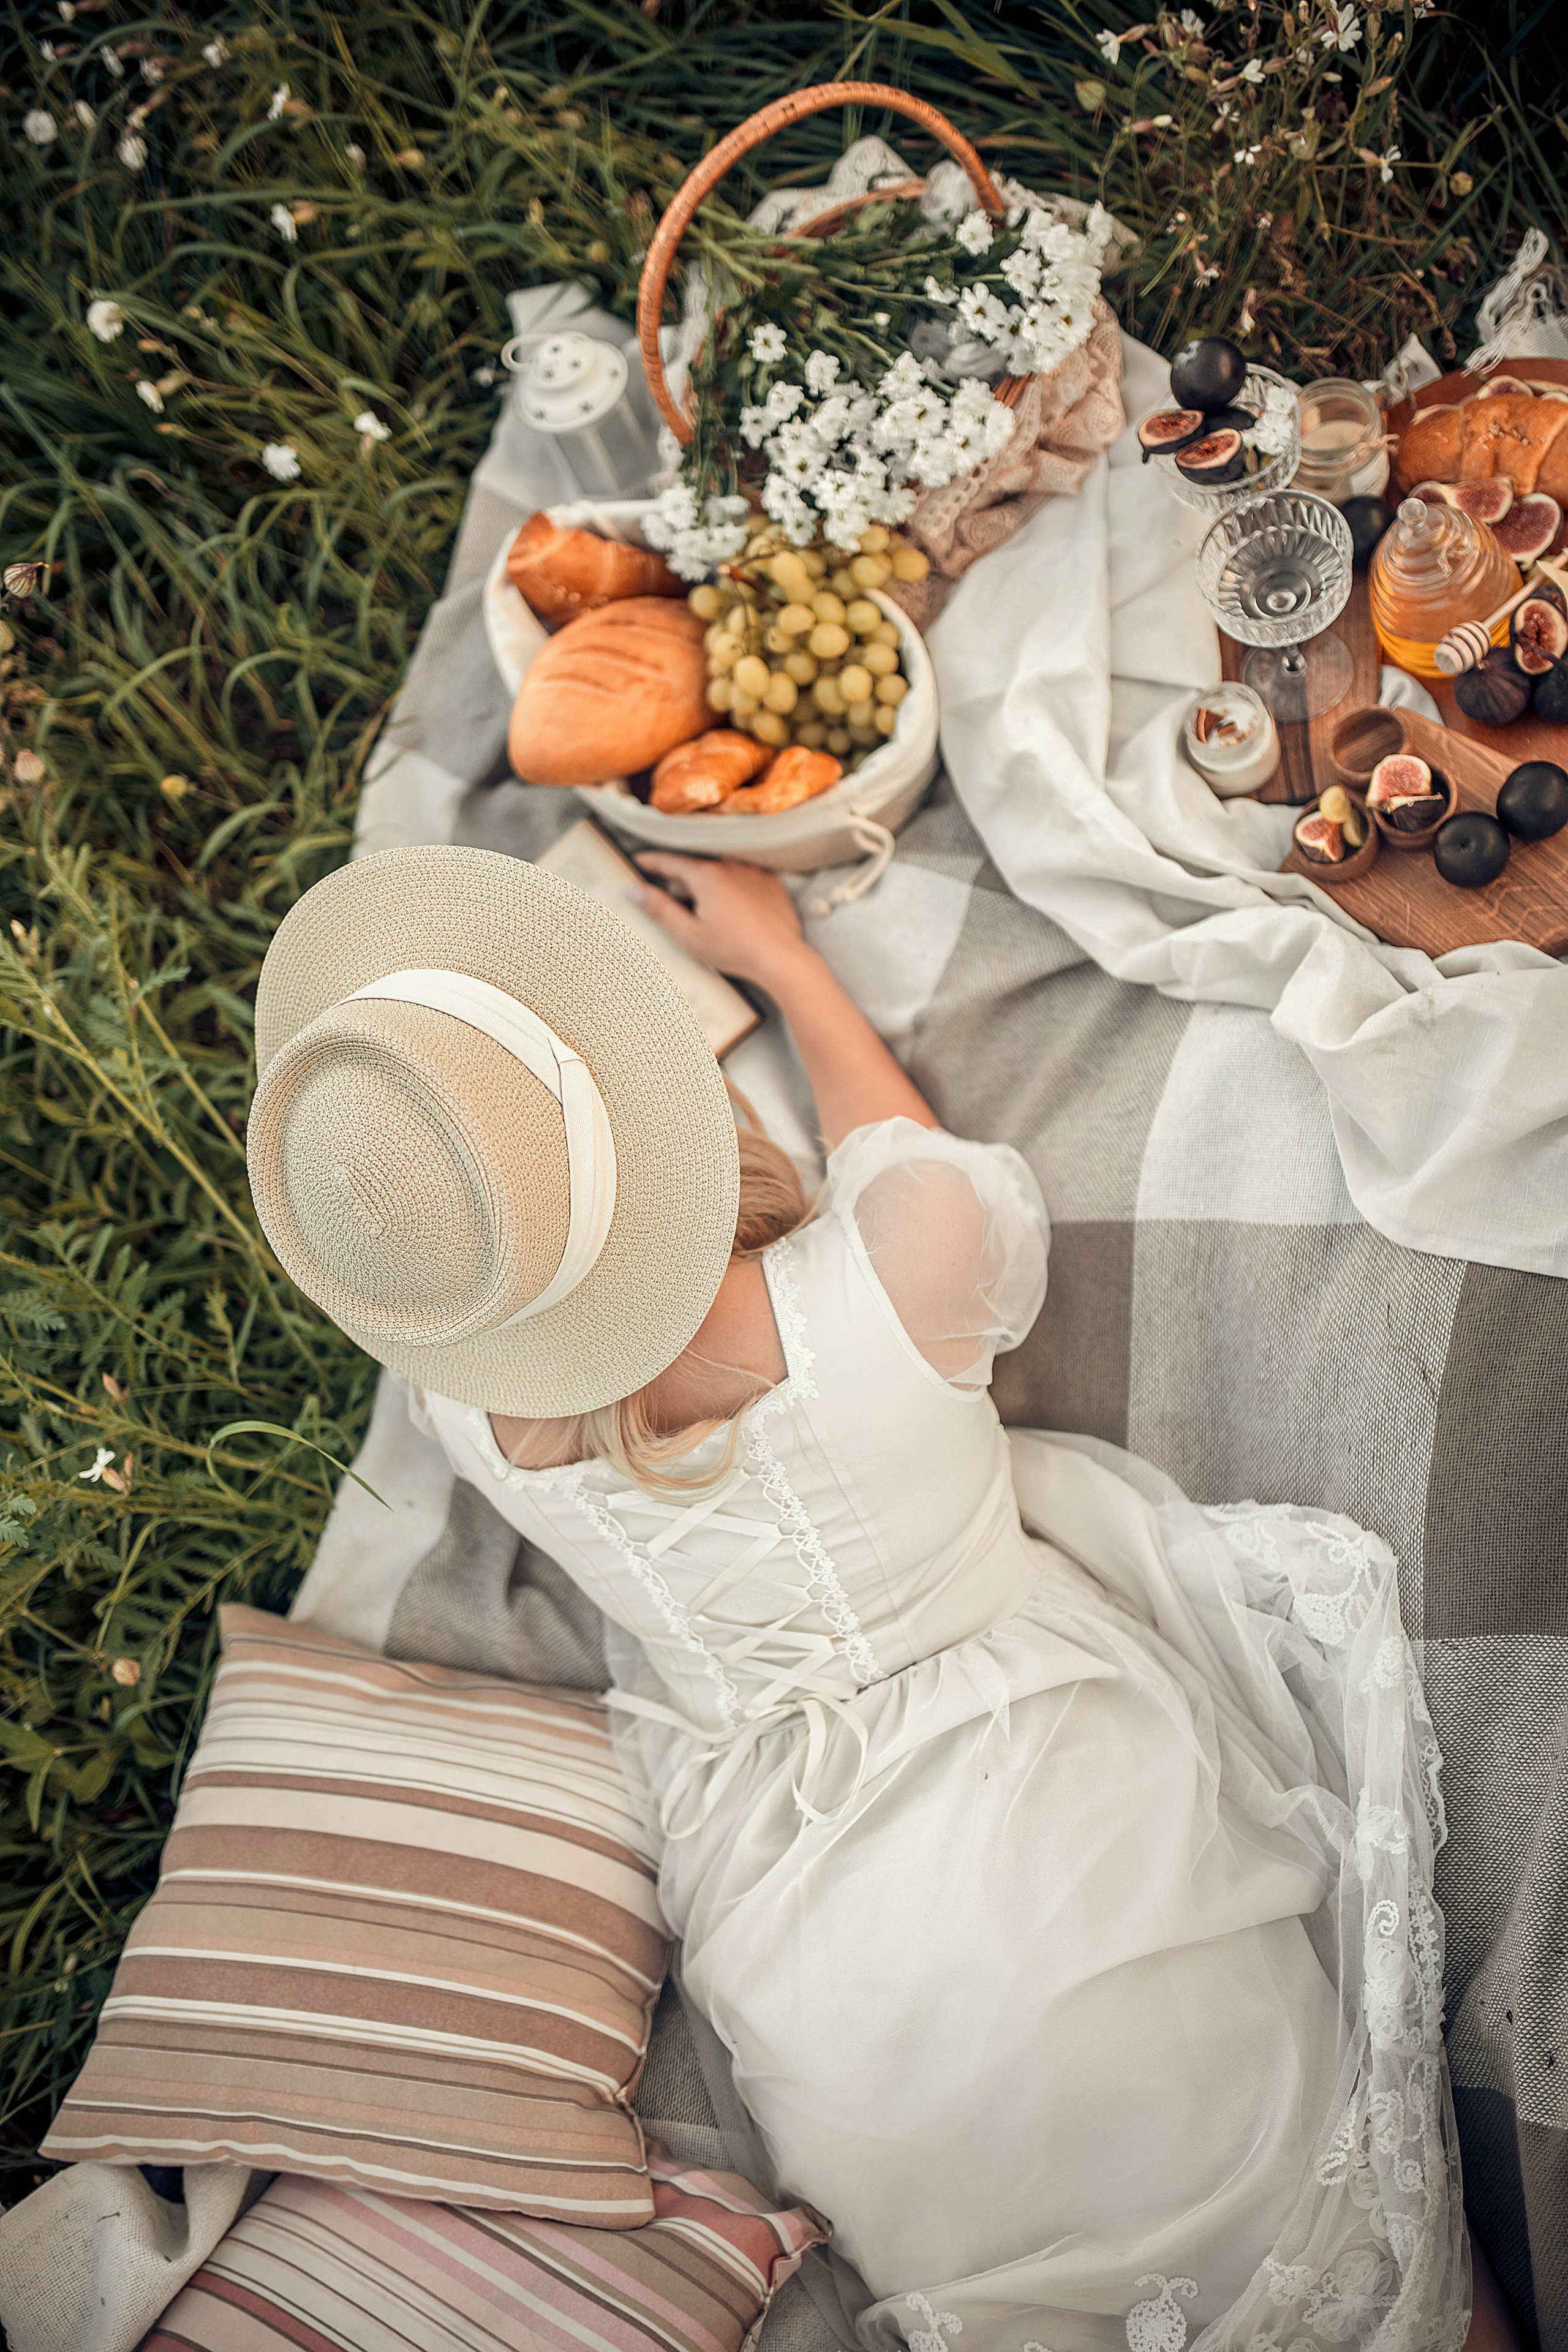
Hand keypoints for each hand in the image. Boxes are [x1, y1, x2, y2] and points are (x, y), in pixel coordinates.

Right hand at [630, 854, 810, 990]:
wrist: (781, 959)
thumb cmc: (735, 950)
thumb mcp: (689, 935)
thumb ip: (659, 910)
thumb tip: (634, 891)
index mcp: (707, 875)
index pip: (670, 861)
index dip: (652, 861)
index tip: (639, 860)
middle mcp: (731, 866)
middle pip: (695, 869)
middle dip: (682, 887)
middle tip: (679, 912)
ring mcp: (753, 872)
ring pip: (719, 874)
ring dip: (707, 889)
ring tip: (709, 919)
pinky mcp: (770, 883)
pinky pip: (742, 880)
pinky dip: (732, 891)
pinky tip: (734, 916)